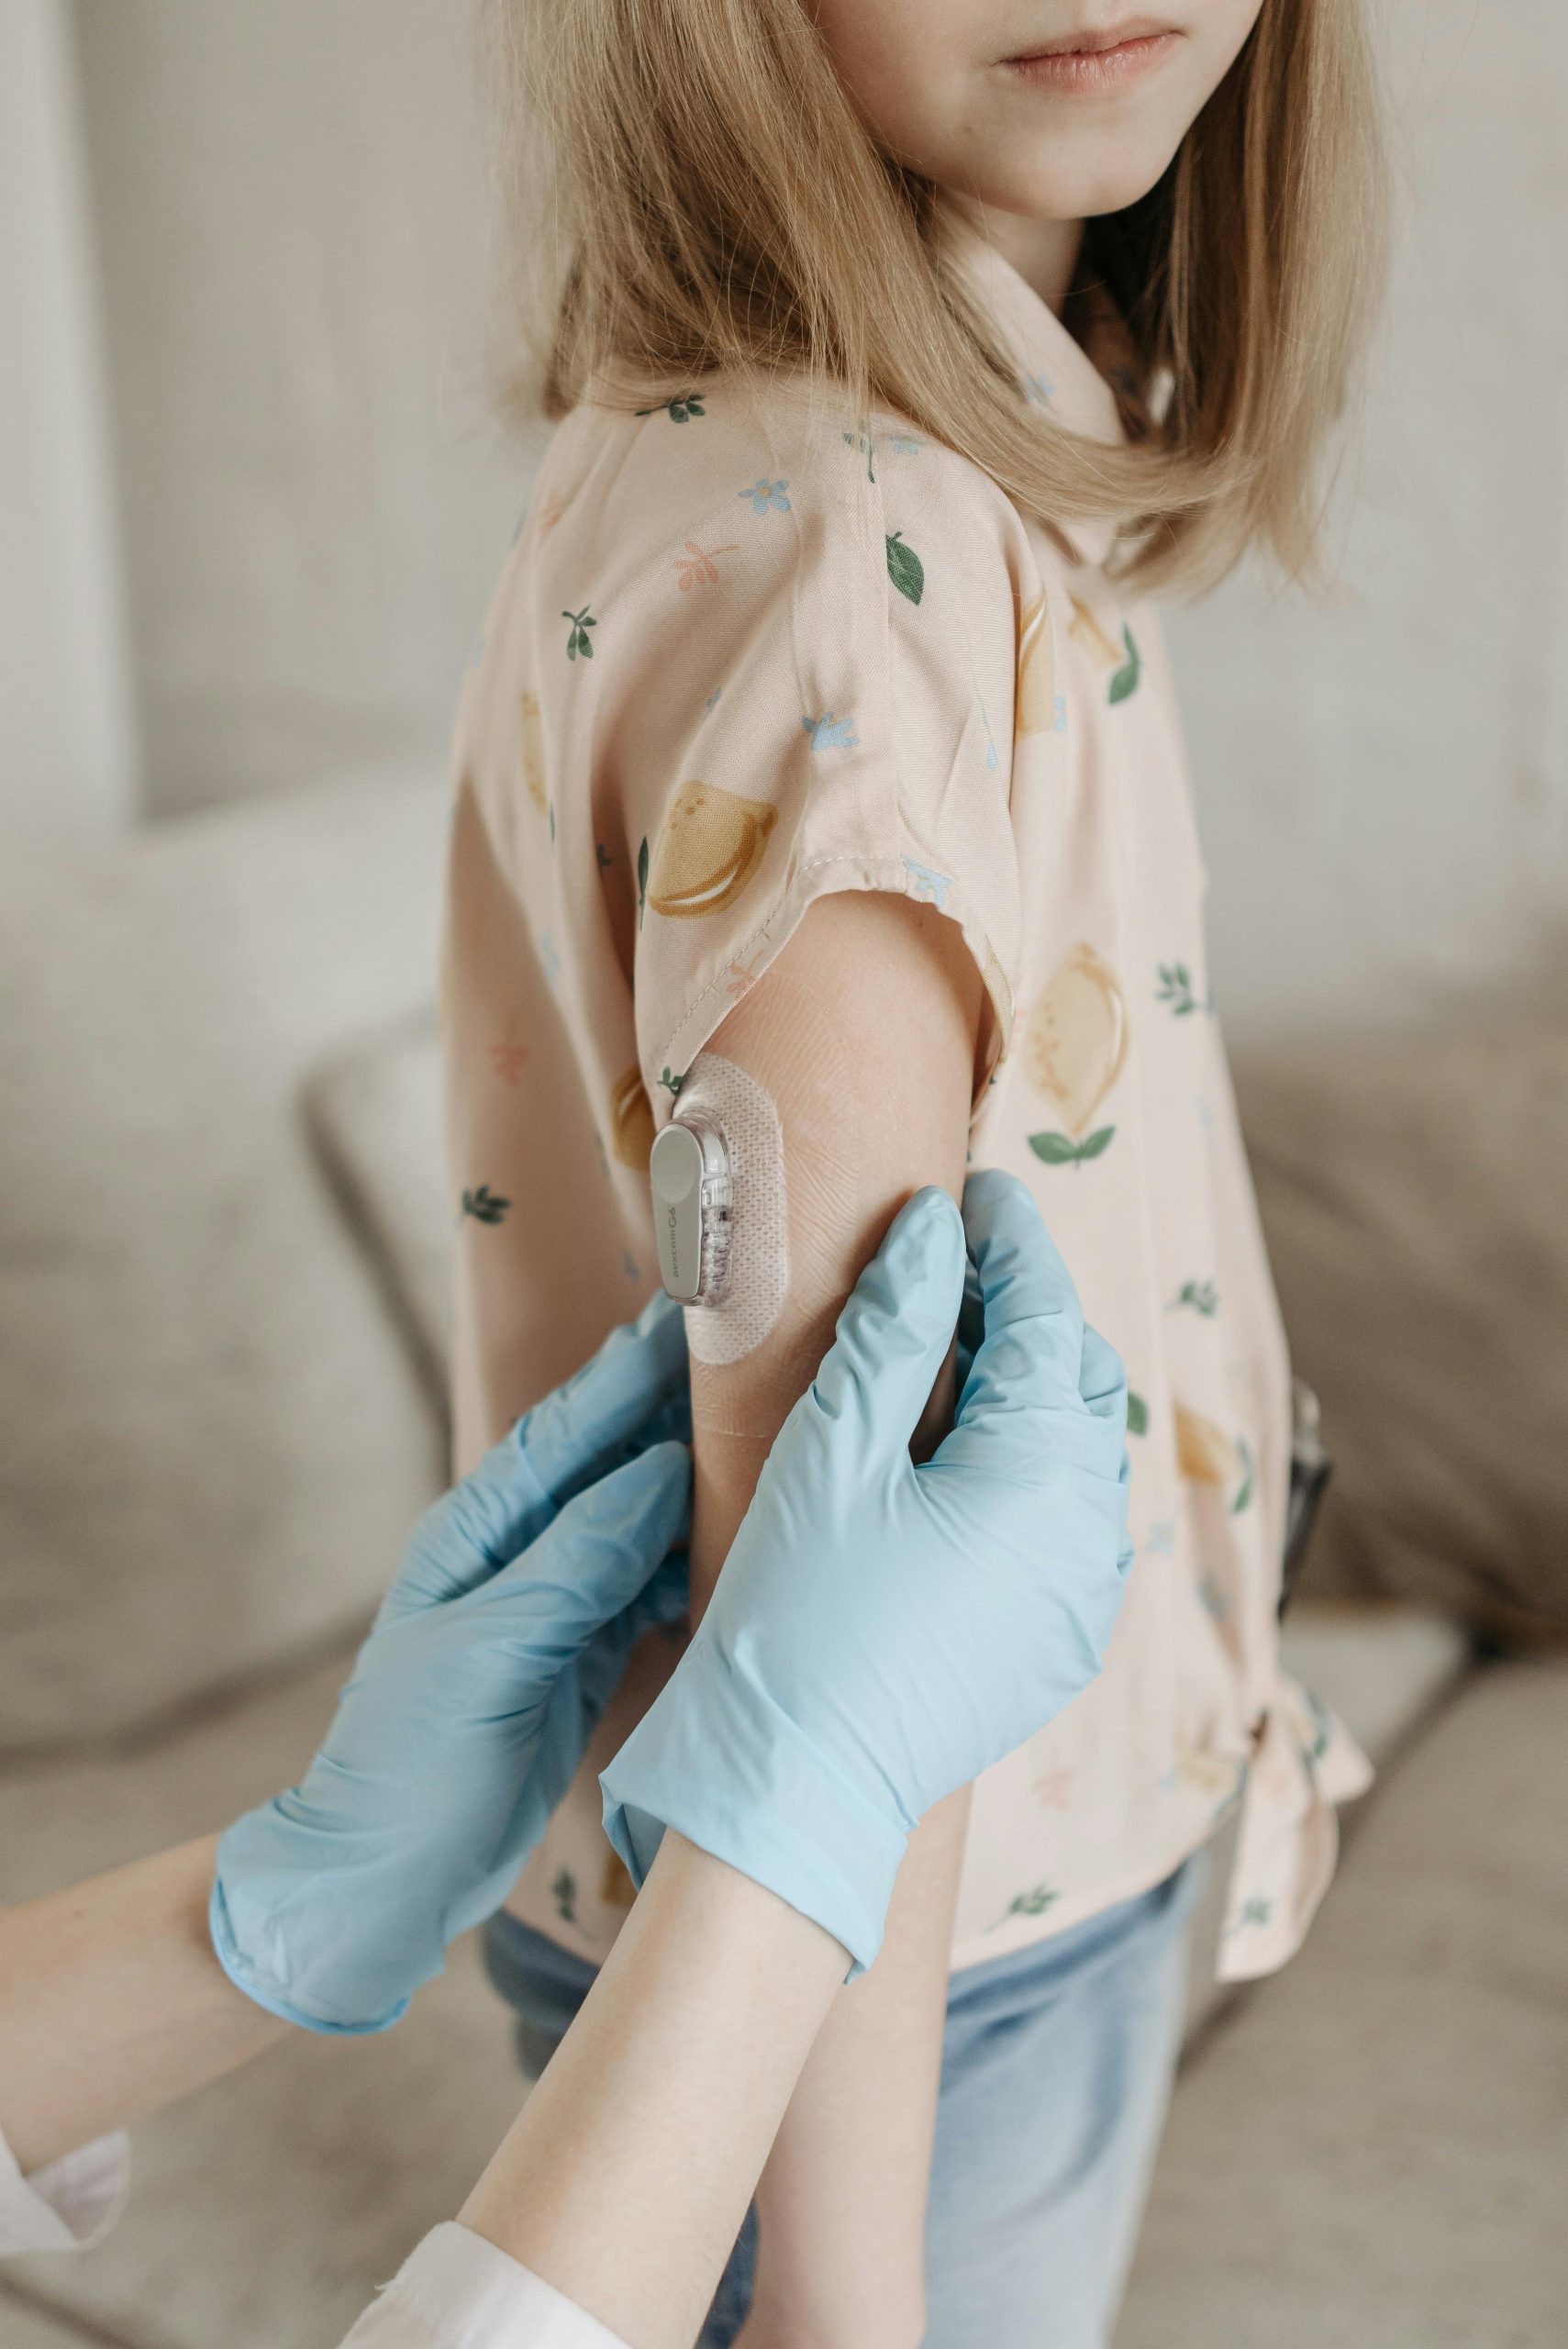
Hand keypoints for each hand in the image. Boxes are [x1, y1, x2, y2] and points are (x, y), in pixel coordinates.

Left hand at [211, 1293, 692, 2033]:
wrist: (382, 1878)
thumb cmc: (410, 1762)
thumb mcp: (491, 1650)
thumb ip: (577, 1559)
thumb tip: (660, 1470)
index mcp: (477, 1531)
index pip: (568, 1429)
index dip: (630, 1370)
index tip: (696, 1312)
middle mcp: (518, 1554)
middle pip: (612, 1462)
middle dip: (677, 1408)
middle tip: (758, 1353)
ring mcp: (552, 1605)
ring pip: (639, 1523)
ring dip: (698, 1479)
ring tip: (774, 1432)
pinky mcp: (581, 1656)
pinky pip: (648, 1589)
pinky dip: (695, 1561)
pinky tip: (747, 1541)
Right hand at [601, 1171, 1131, 1972]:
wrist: (792, 1795)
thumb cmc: (795, 1617)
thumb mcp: (831, 1451)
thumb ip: (893, 1328)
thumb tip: (934, 1229)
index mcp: (1041, 1473)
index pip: (1045, 1316)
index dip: (1011, 1243)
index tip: (974, 1193)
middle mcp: (1090, 1532)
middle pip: (1080, 1379)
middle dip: (1030, 1310)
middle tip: (954, 1266)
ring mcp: (1083, 1595)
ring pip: (1082, 1451)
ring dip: (1033, 1387)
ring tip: (952, 1351)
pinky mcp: (1058, 1641)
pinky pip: (1070, 1520)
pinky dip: (1031, 1464)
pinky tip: (960, 1451)